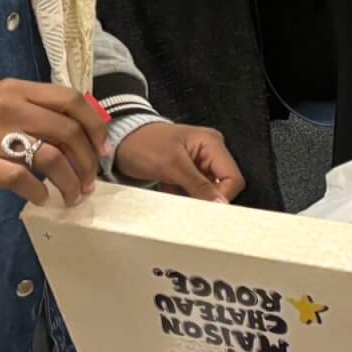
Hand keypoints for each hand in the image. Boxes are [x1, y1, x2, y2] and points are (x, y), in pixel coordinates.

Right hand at [0, 80, 107, 207]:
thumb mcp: (4, 100)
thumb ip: (39, 107)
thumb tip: (84, 129)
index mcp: (17, 89)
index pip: (71, 100)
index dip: (95, 126)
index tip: (103, 148)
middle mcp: (8, 109)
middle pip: (67, 132)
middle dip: (87, 161)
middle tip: (90, 180)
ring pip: (51, 158)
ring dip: (70, 182)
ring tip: (73, 195)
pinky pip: (23, 180)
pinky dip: (40, 192)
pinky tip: (43, 198)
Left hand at [113, 122, 244, 202]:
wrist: (119, 141)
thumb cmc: (143, 143)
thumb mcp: (171, 165)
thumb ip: (198, 185)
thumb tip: (220, 204)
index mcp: (212, 143)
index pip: (232, 177)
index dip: (222, 196)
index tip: (206, 210)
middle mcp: (210, 151)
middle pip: (224, 185)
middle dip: (208, 199)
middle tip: (189, 206)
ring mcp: (199, 162)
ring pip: (209, 191)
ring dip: (195, 199)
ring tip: (177, 197)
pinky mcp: (188, 172)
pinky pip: (196, 191)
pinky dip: (186, 198)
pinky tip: (172, 195)